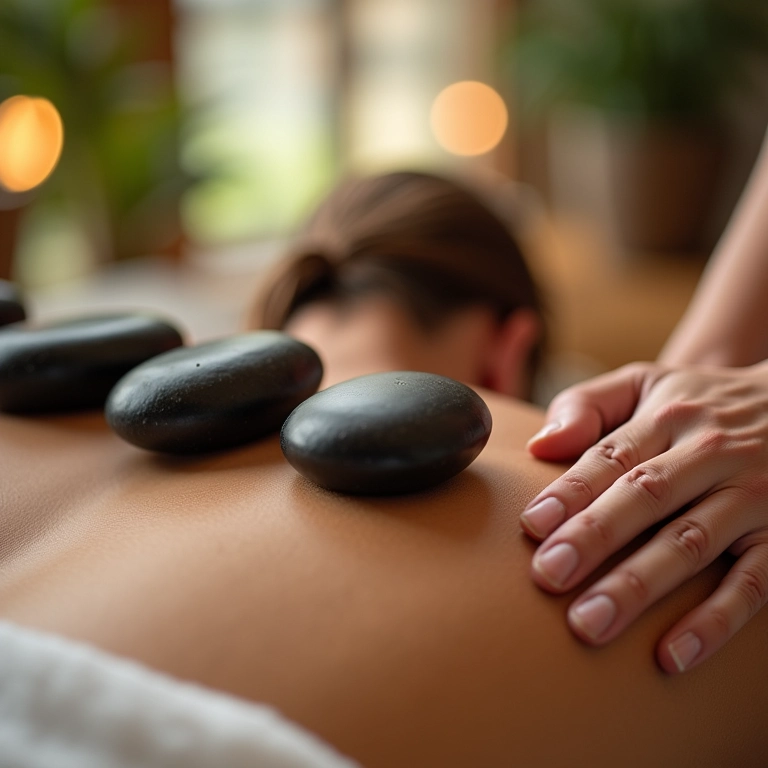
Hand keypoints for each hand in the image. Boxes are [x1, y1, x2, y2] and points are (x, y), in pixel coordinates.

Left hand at [522, 361, 767, 672]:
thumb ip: (587, 406)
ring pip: (691, 543)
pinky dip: (715, 620)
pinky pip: (753, 583)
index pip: (612, 456)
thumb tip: (539, 447)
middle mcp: (710, 454)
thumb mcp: (645, 384)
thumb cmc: (699, 404)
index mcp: (669, 418)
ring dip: (640, 584)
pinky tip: (671, 655)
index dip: (570, 491)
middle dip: (594, 538)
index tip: (531, 527)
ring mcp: (752, 496)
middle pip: (646, 496)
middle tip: (547, 577)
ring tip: (589, 623)